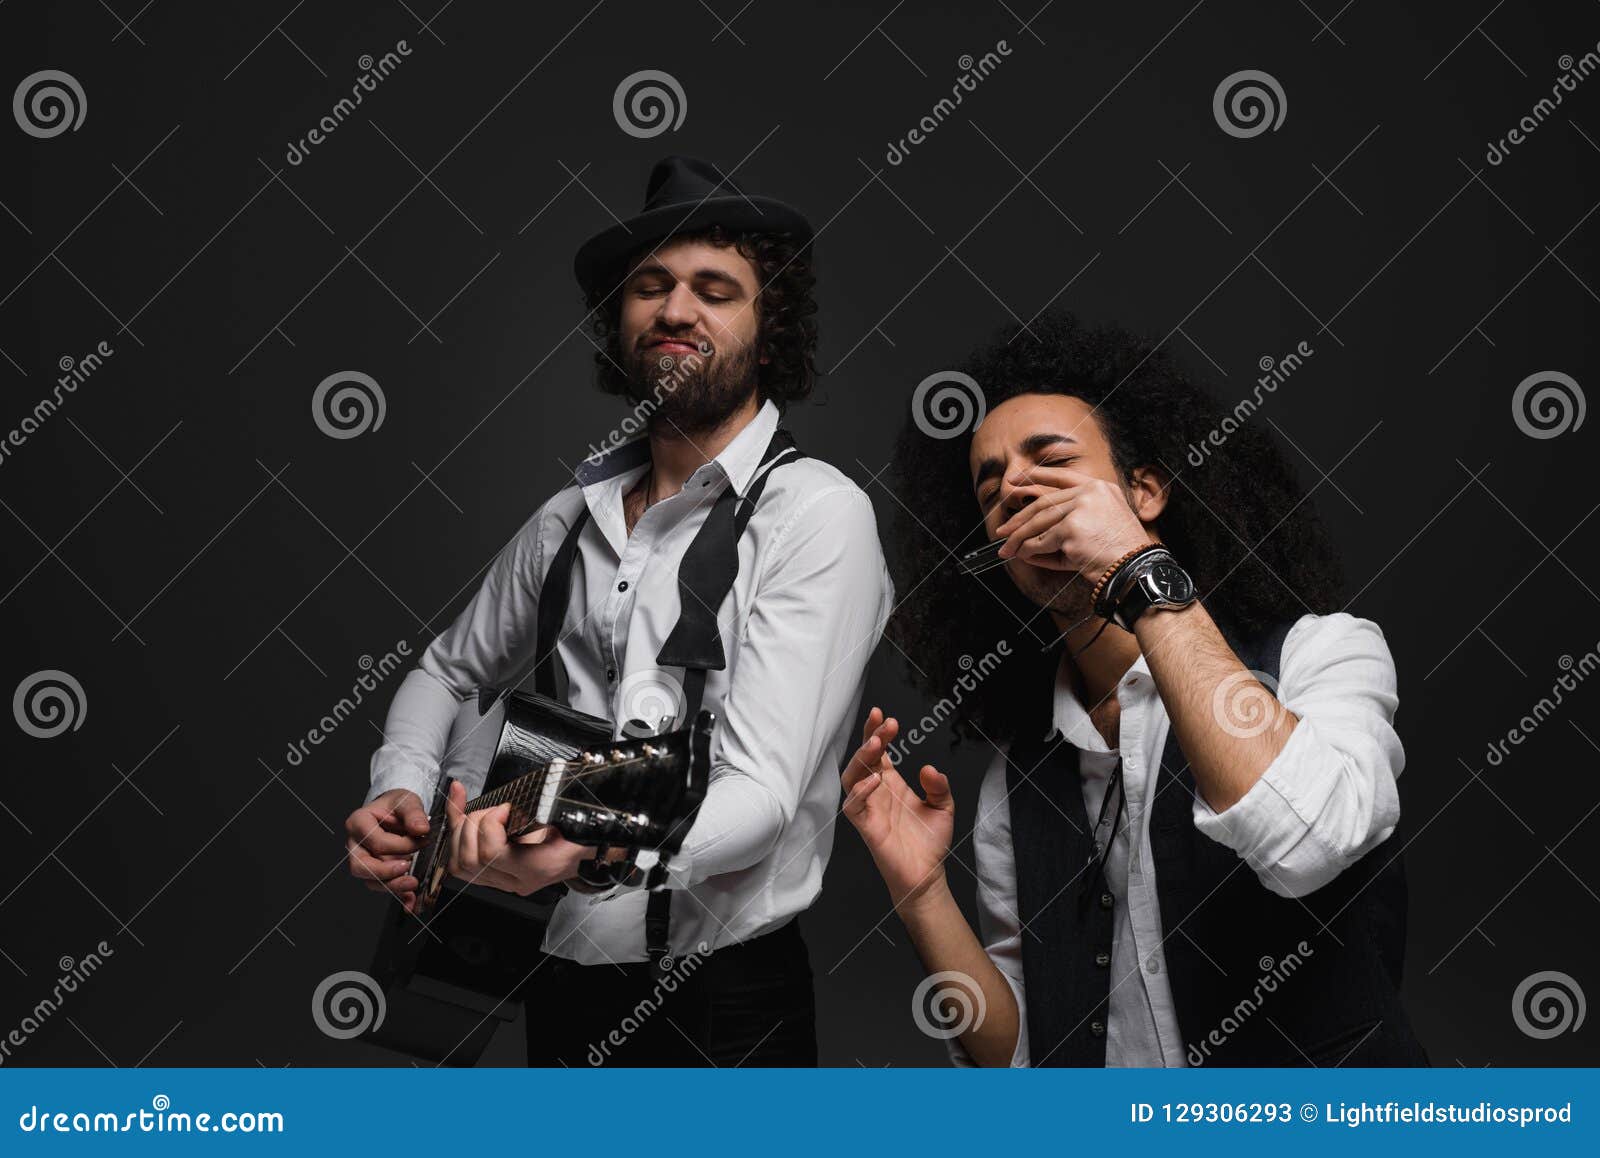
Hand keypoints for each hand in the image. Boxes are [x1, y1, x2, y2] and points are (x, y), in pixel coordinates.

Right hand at [345, 788, 429, 912]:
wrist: (397, 812)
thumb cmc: (397, 805)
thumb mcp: (407, 801)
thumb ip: (414, 813)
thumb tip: (421, 829)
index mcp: (358, 822)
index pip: (375, 841)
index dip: (400, 844)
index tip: (421, 840)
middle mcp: (355, 844)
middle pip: (361, 866)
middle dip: (386, 872)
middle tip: (408, 868)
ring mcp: (362, 859)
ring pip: (369, 881)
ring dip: (392, 886)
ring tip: (413, 883)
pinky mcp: (374, 872)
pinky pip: (381, 887)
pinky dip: (398, 894)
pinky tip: (411, 898)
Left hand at [443, 781, 595, 895]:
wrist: (583, 854)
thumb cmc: (577, 836)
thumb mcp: (566, 818)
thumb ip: (545, 809)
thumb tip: (524, 799)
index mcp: (536, 867)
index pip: (493, 854)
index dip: (490, 825)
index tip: (504, 808)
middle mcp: (516, 879)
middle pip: (471, 860)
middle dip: (473, 825)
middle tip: (493, 810)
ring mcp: (503, 881)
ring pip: (460, 865)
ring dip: (461, 832)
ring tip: (479, 813)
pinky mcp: (493, 877)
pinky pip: (460, 862)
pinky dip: (455, 830)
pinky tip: (458, 806)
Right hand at [840, 707, 955, 912]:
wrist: (927, 874)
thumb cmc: (930, 842)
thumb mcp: (943, 806)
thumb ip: (938, 785)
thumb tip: (928, 768)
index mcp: (891, 782)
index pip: (877, 752)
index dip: (876, 732)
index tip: (884, 715)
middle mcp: (876, 791)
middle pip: (863, 758)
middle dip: (870, 738)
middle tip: (885, 725)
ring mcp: (868, 807)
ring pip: (851, 777)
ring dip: (861, 759)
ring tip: (876, 744)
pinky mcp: (865, 826)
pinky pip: (852, 805)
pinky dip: (860, 791)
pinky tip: (875, 780)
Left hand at [993, 466, 1151, 578]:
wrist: (1135, 568)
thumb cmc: (1120, 553)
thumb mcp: (1099, 527)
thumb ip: (1070, 521)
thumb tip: (1034, 533)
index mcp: (1100, 488)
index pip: (1063, 476)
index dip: (1038, 476)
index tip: (1016, 478)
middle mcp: (1090, 493)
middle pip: (1045, 504)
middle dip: (1020, 519)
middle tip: (1003, 530)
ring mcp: (1081, 508)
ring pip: (1039, 522)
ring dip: (1019, 538)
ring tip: (1007, 548)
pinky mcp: (1071, 529)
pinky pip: (1042, 542)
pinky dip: (1030, 551)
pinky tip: (1023, 556)